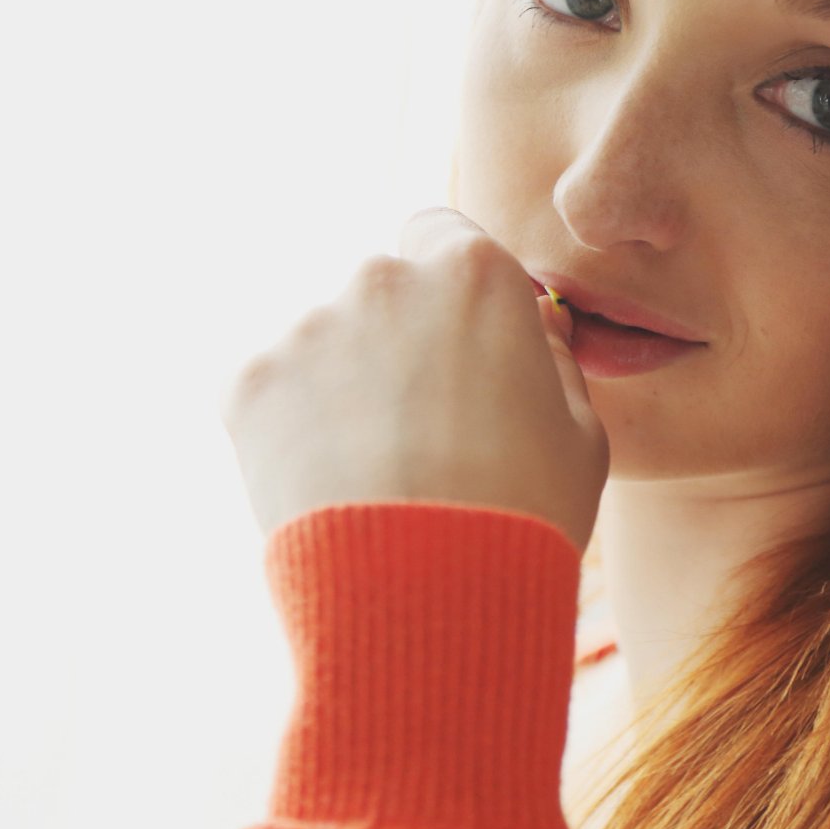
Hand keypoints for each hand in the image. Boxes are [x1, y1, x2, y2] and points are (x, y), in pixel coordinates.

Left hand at [217, 206, 609, 554]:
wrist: (427, 594)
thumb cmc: (526, 514)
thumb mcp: (580, 432)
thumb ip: (552, 357)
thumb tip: (535, 325)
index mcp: (472, 272)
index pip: (439, 233)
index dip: (445, 288)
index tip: (450, 338)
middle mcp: (382, 278)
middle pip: (379, 290)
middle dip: (390, 340)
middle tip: (415, 428)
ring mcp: (309, 326)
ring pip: (322, 344)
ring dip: (339, 388)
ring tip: (373, 475)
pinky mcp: (249, 381)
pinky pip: (270, 392)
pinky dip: (288, 431)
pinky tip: (328, 488)